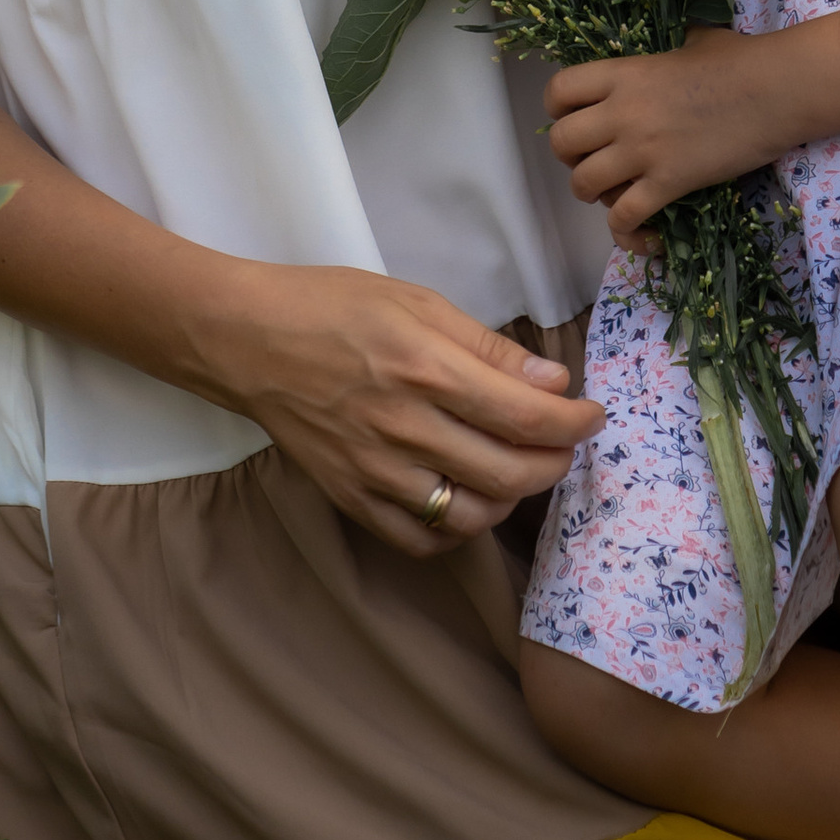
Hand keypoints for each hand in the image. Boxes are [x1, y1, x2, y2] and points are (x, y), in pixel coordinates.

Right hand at [188, 263, 602, 559]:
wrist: (246, 340)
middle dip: (555, 462)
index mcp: (425, 368)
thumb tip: (553, 382)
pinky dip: (457, 528)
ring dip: (511, 497)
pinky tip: (466, 497)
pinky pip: (421, 538)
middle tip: (563, 443)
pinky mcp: (351, 498)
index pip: (526, 414)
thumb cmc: (331, 307)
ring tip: (516, 468)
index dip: (575, 422)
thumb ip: (487, 348)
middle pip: (508, 473)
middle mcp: (404, 426)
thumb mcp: (416, 302)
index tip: (593, 414)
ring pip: (471, 514)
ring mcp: (375, 471)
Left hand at [546, 33, 787, 244]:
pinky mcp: (669, 182)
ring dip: (594, 193)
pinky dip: (627, 232)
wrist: (777, 89)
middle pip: (561, 143)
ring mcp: (643, 149)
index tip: (575, 117)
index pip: (558, 91)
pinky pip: (625, 217)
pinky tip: (642, 233)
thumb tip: (680, 48)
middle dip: (571, 157)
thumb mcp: (694, 42)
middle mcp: (622, 112)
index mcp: (623, 73)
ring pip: (584, 184)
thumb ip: (671, 51)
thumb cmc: (740, 59)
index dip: (557, 110)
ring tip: (614, 193)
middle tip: (595, 158)